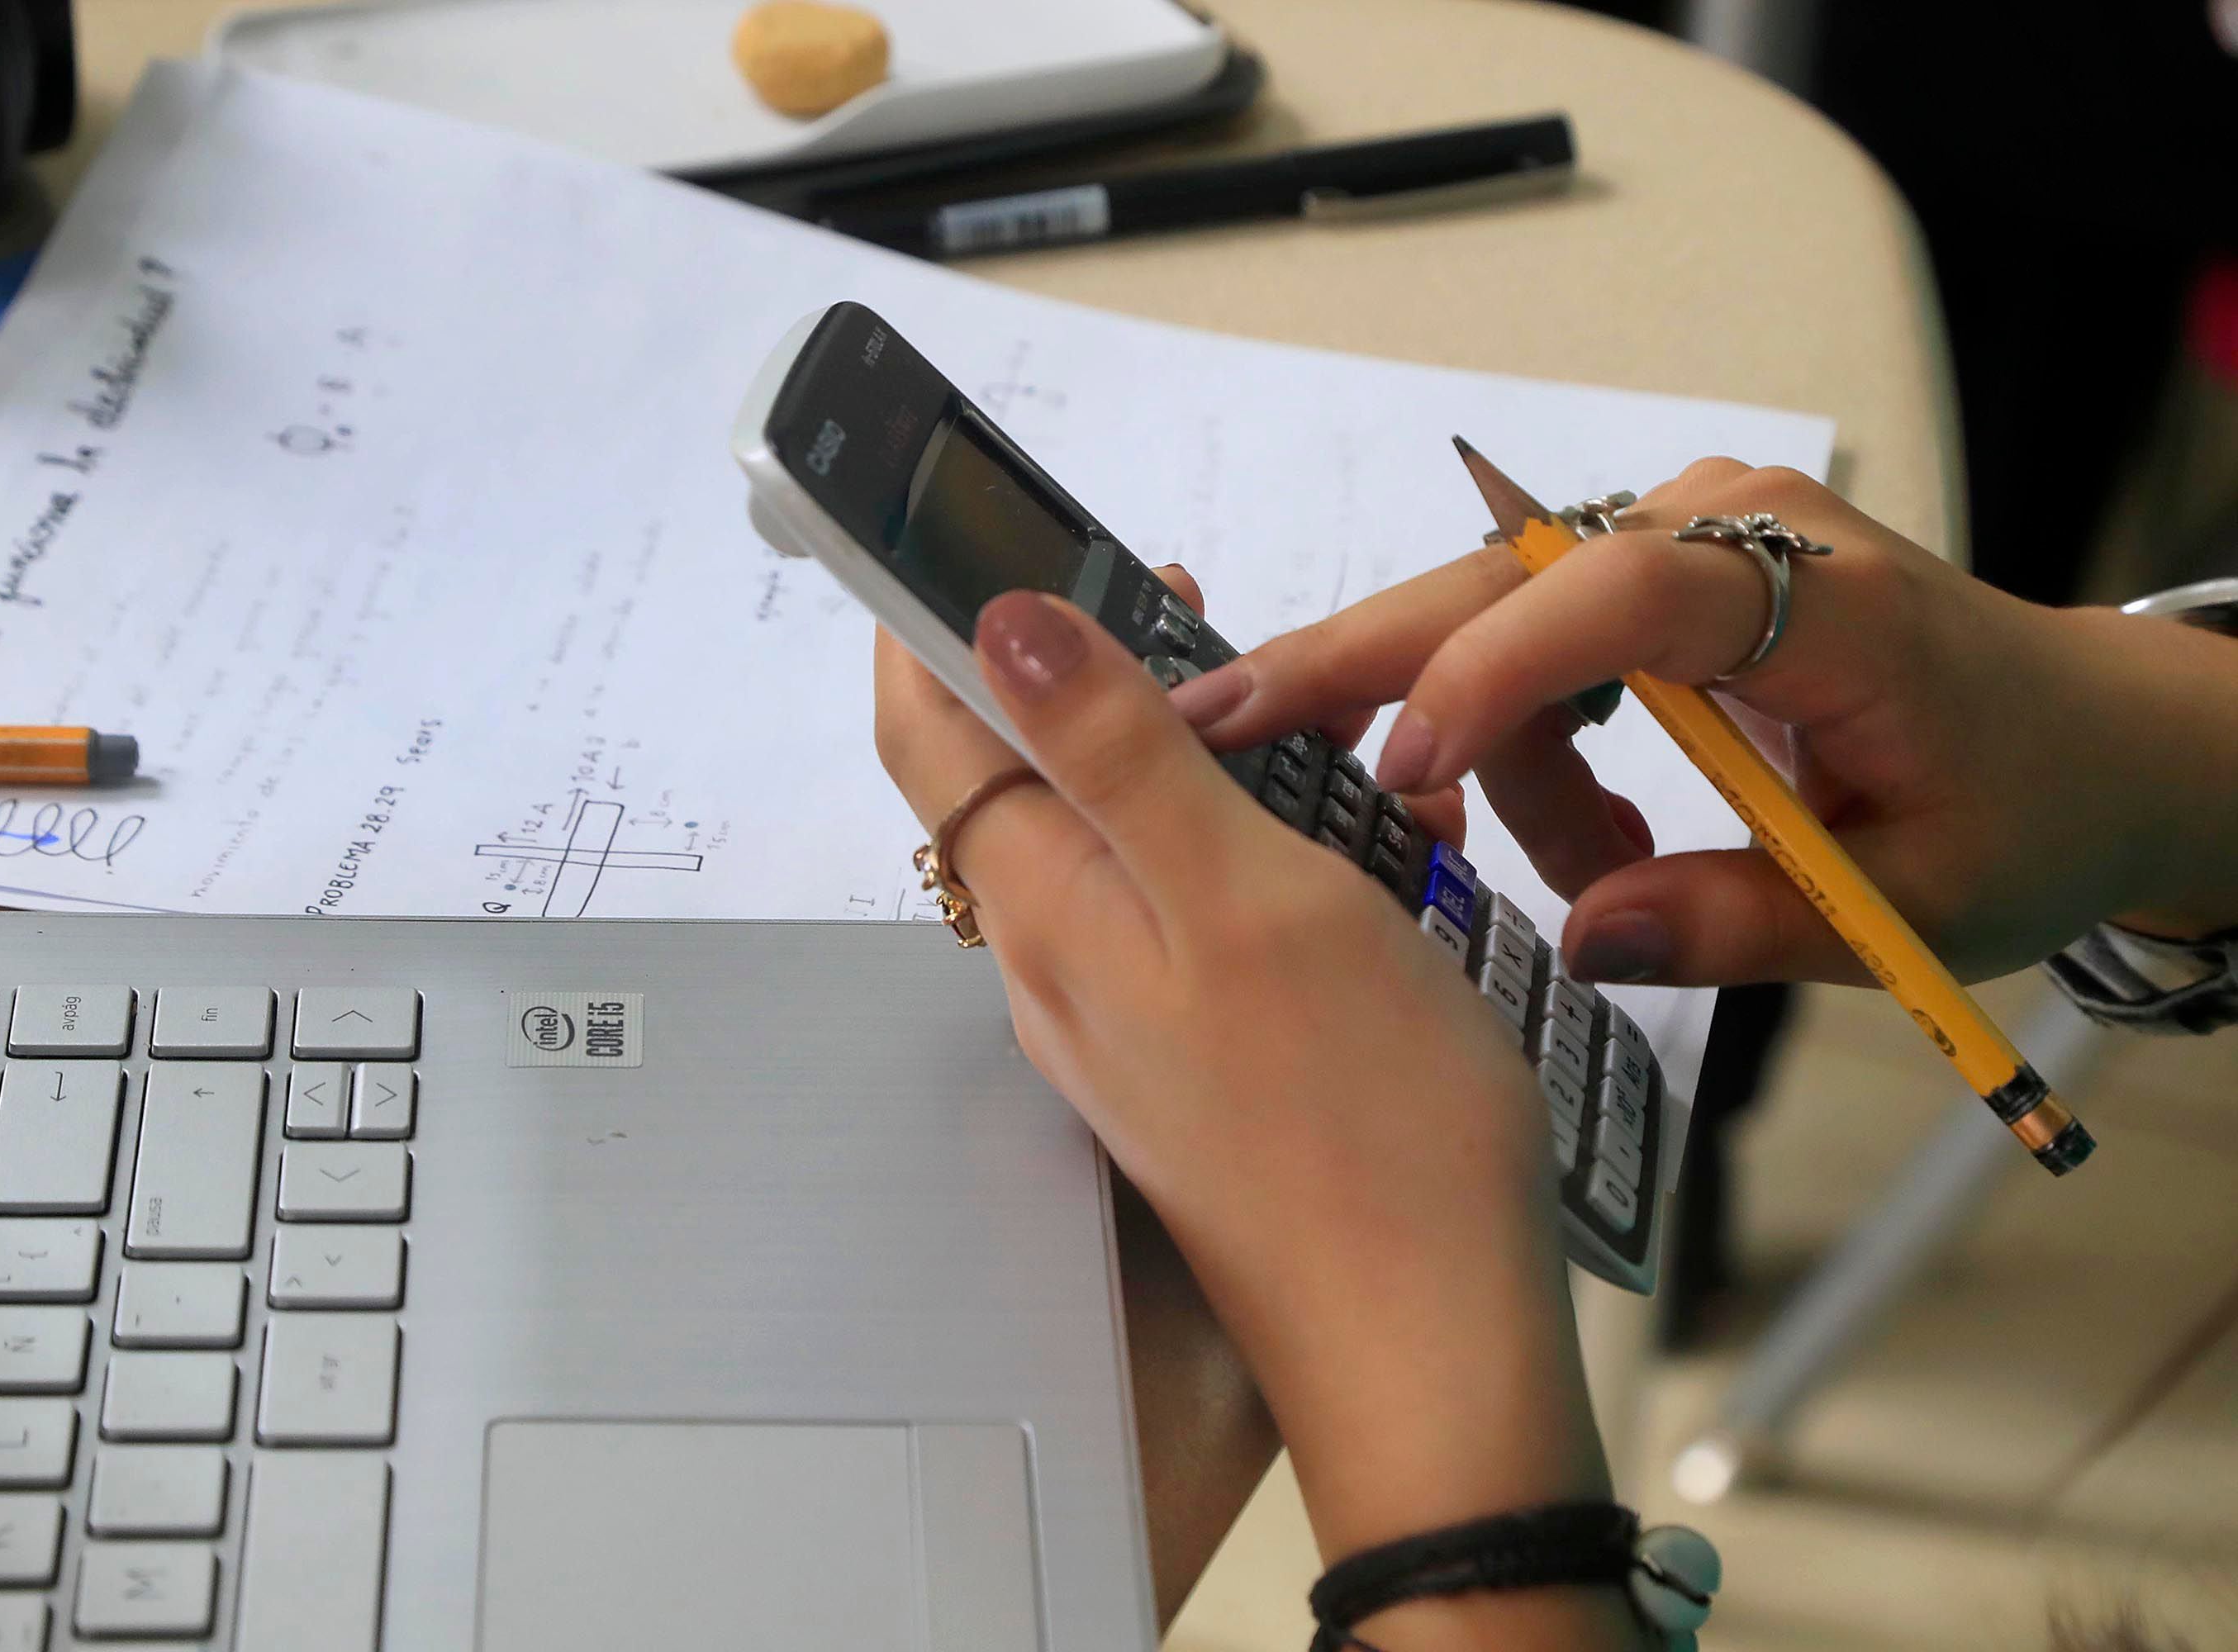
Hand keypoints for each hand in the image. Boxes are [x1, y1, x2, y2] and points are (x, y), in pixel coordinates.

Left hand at [875, 572, 1636, 1647]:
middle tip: (1217, 613)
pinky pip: (1216, 918)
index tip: (971, 528)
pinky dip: (1286, 859)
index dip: (932, 623)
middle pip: (1041, 775)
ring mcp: (1134, 1021)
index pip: (930, 736)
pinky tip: (1397, 860)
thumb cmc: (1361, 1119)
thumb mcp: (1243, 898)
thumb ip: (1120, 757)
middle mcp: (1063, 965)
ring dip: (1230, 769)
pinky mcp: (1208, 1063)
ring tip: (1355, 748)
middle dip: (1118, 677)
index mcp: (1049, 910)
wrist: (1432, 1343)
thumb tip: (995, 623)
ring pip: (1145, 841)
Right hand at [1170, 460, 2237, 987]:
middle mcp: (1729, 527)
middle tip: (1217, 728)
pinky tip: (1591, 836)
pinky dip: (1524, 748)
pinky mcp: (1653, 571)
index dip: (1502, 668)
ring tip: (1596, 877)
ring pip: (1493, 634)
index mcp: (1825, 596)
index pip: (1625, 590)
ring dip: (1499, 768)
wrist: (2080, 739)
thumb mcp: (1911, 904)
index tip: (1408, 761)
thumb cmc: (2019, 808)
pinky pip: (1529, 649)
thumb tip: (1585, 943)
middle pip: (1499, 582)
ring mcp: (1682, 536)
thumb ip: (1743, 924)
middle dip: (1359, 665)